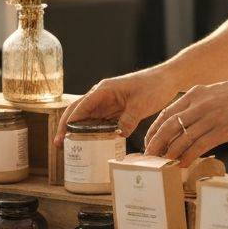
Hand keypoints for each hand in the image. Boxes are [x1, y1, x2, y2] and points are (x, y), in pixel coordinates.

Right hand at [53, 67, 175, 146]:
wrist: (168, 80)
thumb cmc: (154, 86)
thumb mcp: (141, 105)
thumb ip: (128, 121)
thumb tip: (116, 137)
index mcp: (104, 90)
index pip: (80, 107)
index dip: (69, 122)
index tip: (61, 137)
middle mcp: (102, 95)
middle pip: (79, 112)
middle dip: (67, 128)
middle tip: (60, 145)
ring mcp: (108, 102)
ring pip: (88, 118)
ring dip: (79, 131)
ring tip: (72, 148)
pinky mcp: (116, 109)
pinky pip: (101, 121)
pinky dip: (94, 132)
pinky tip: (92, 143)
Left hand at [143, 75, 227, 163]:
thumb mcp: (218, 92)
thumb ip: (202, 103)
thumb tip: (190, 120)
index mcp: (196, 93)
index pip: (166, 114)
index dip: (154, 131)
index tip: (149, 143)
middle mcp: (200, 104)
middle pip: (168, 127)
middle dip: (156, 144)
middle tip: (149, 158)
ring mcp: (211, 117)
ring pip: (181, 139)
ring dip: (170, 154)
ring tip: (163, 165)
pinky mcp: (224, 129)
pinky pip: (199, 146)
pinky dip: (187, 157)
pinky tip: (182, 165)